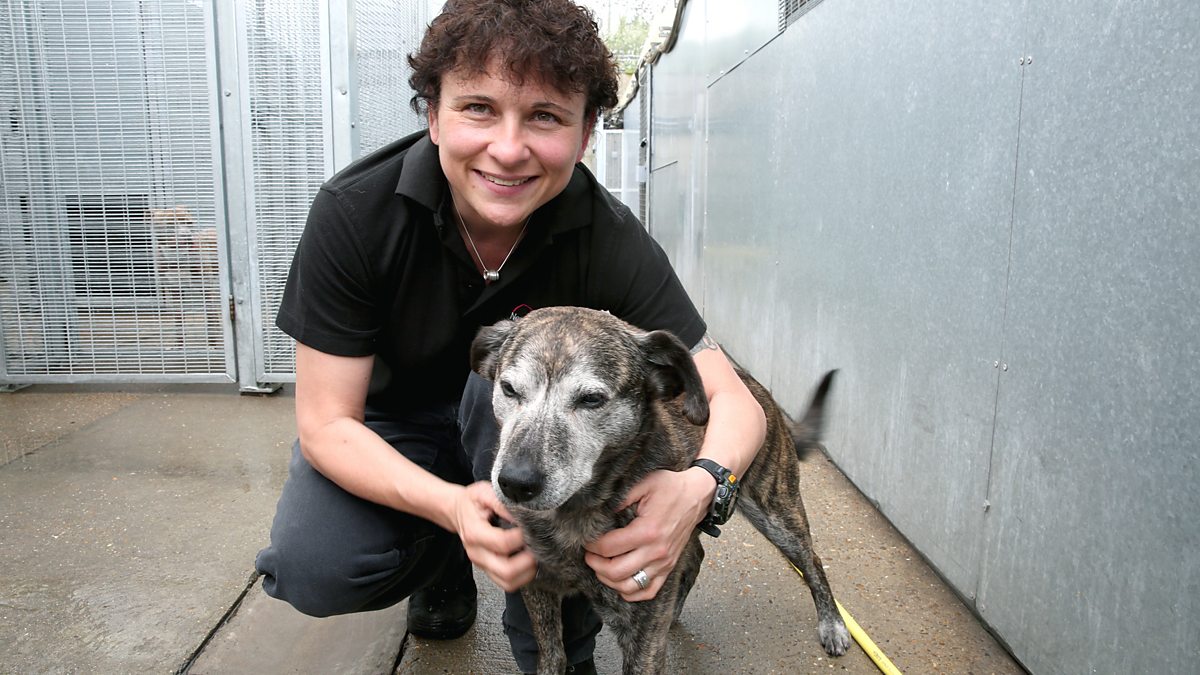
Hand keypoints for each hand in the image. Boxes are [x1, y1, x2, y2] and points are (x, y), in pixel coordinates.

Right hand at [452, 481, 537, 592]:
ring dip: (527, 572)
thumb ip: (503, 502)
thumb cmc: (472, 502)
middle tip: (537, 546)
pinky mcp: (488, 570)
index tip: (531, 527)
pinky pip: (507, 584)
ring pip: (508, 582)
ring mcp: (482, 565)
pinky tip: (527, 561)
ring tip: (534, 554)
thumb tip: (523, 512)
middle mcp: (477, 553)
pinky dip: (522, 576)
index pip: (502, 543)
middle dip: (528, 561)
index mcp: (475, 533)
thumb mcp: (485, 492)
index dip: (521, 537)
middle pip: (506, 571)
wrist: (457, 511)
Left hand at [583, 468, 713, 600]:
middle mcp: (657, 551)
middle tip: (589, 554)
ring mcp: (664, 563)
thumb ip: (619, 497)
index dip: (591, 545)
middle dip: (595, 565)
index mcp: (648, 530)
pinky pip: (648, 592)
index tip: (586, 539)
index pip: (609, 548)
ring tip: (601, 566)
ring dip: (609, 580)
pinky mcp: (669, 568)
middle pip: (616, 572)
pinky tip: (620, 580)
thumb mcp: (643, 483)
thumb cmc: (670, 488)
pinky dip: (630, 592)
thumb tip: (597, 511)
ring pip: (629, 587)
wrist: (697, 496)